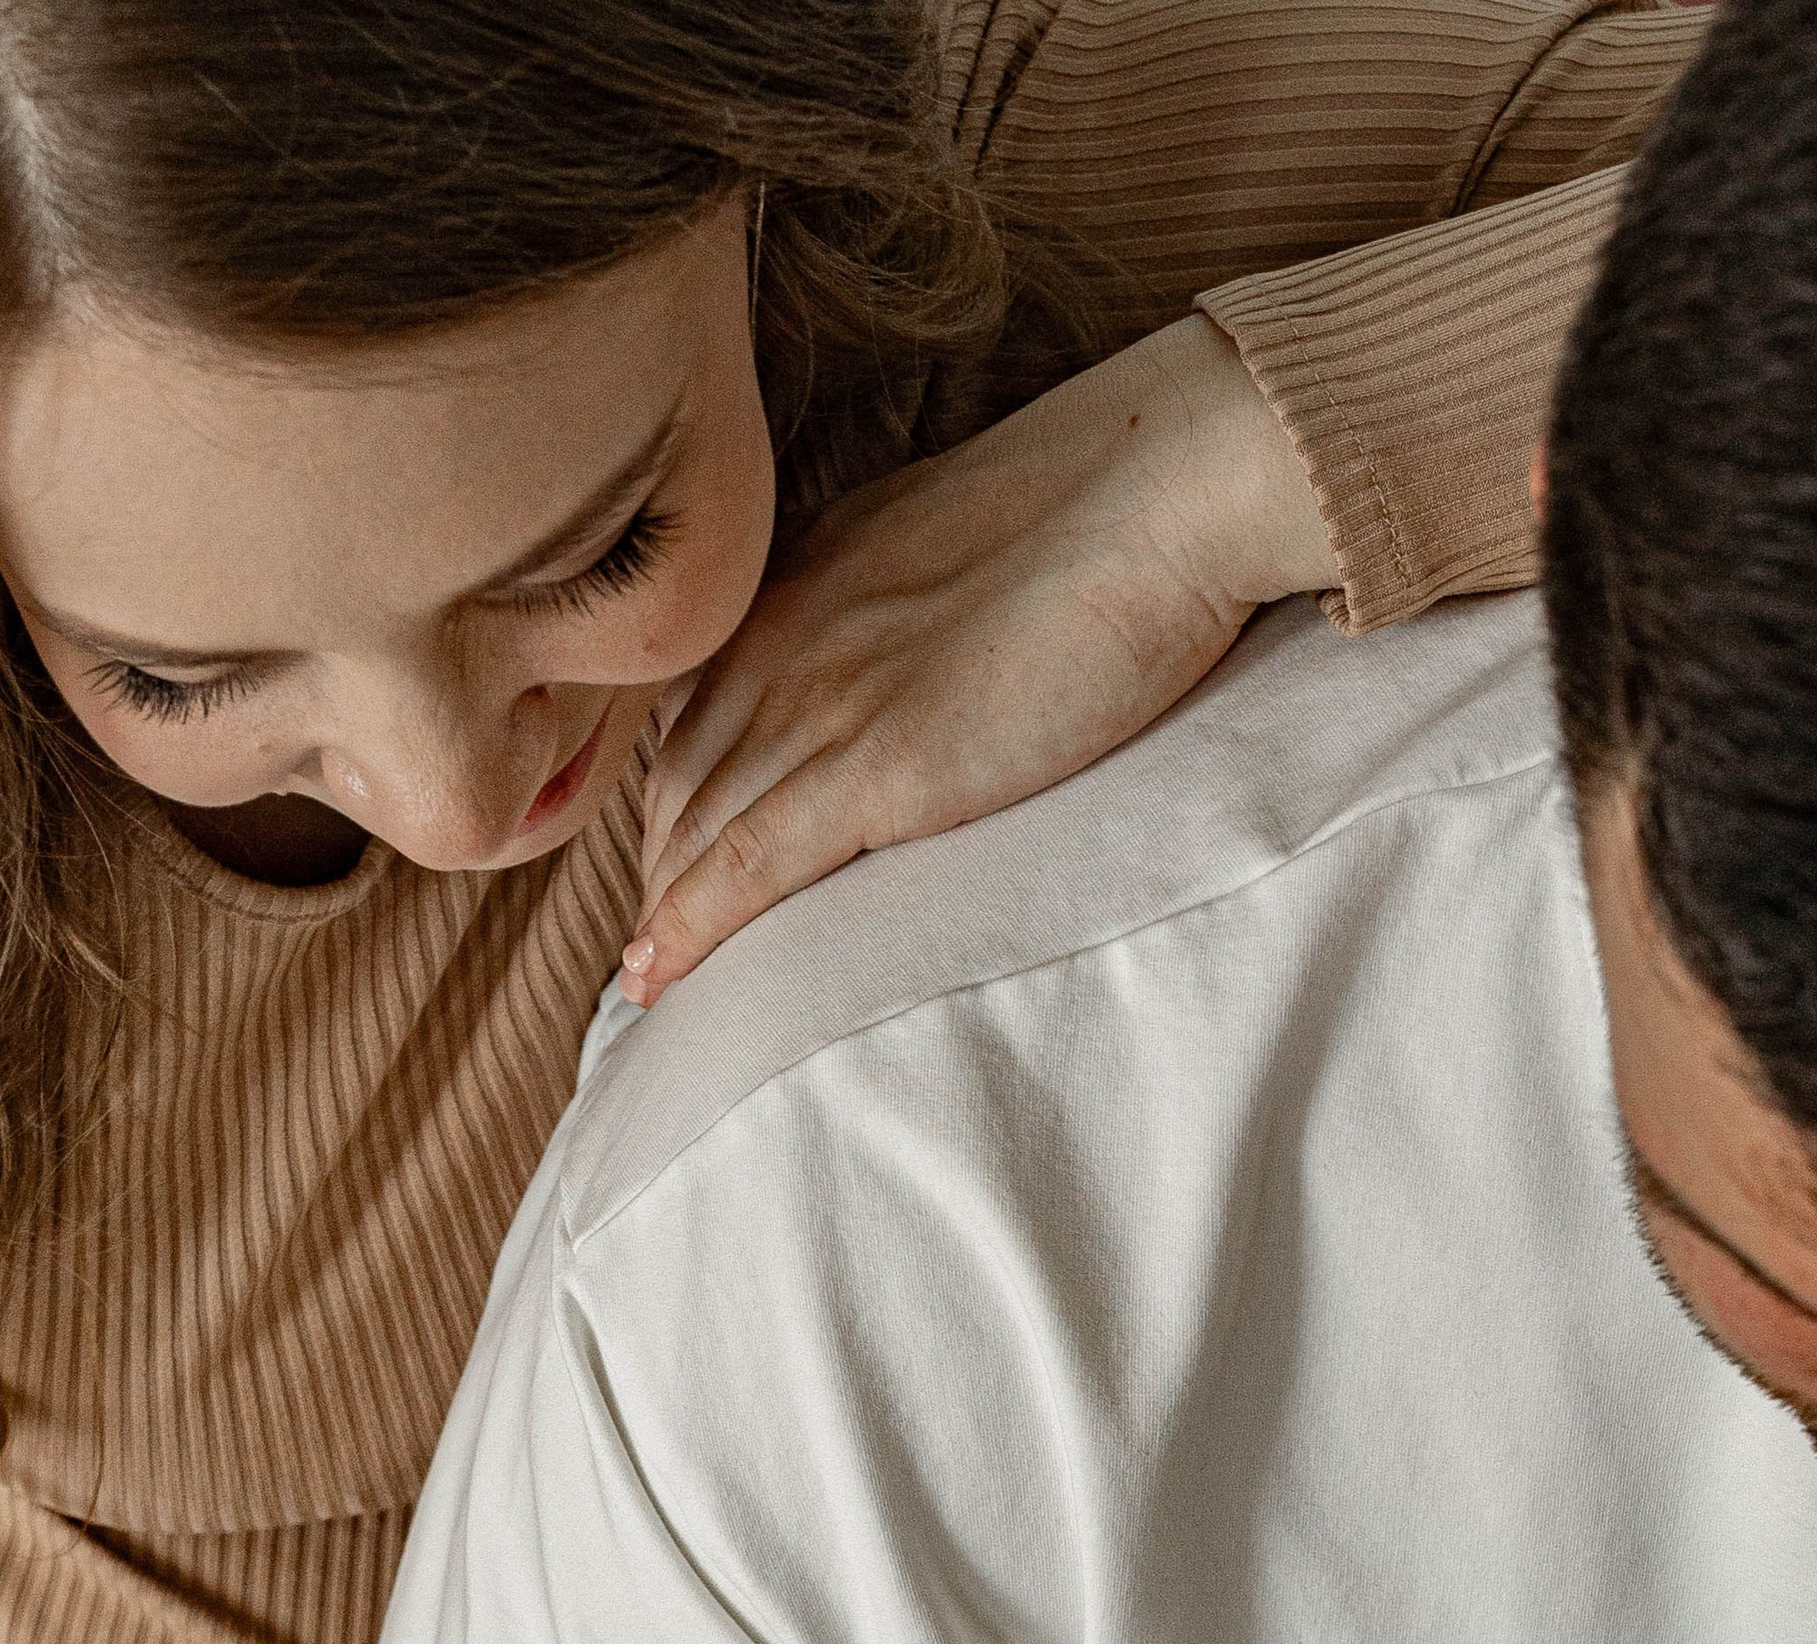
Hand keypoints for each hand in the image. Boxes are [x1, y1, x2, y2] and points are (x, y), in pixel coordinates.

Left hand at [625, 312, 1333, 1003]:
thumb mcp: (961, 545)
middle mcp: (785, 639)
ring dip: (665, 911)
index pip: (697, 710)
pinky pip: (747, 867)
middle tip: (656, 941)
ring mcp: (822, 702)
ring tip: (655, 982)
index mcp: (805, 582)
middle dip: (657, 868)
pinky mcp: (875, 767)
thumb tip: (923, 658)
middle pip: (680, 779)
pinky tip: (657, 978)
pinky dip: (688, 928)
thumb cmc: (1106, 512)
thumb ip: (909, 604)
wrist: (1161, 488)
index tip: (667, 862)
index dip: (672, 799)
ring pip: (698, 829)